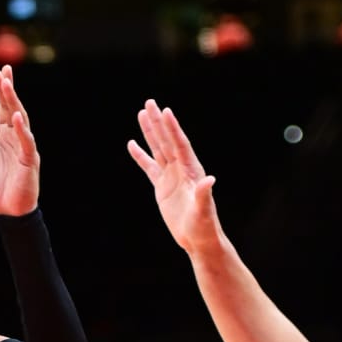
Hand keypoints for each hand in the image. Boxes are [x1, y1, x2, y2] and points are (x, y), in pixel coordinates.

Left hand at [0, 66, 40, 215]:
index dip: (0, 91)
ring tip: (6, 85)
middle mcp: (16, 138)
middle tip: (3, 71)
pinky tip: (16, 117)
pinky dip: (23, 130)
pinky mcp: (30, 161)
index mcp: (4, 137)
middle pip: (13, 108)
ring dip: (14, 102)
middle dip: (8, 89)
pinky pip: (27, 142)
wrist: (6, 212)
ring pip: (22, 120)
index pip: (3, 109)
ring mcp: (24, 148)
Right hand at [127, 100, 217, 250]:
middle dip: (158, 122)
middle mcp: (181, 169)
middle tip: (149, 102)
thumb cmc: (204, 226)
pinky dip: (140, 155)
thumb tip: (210, 180)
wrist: (198, 239)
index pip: (180, 144)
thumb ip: (204, 196)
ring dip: (150, 132)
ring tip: (142, 113)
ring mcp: (171, 177)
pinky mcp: (162, 187)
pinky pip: (149, 167)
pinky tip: (132, 144)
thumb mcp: (204, 212)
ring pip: (158, 149)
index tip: (166, 111)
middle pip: (167, 140)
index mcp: (191, 171)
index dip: (173, 128)